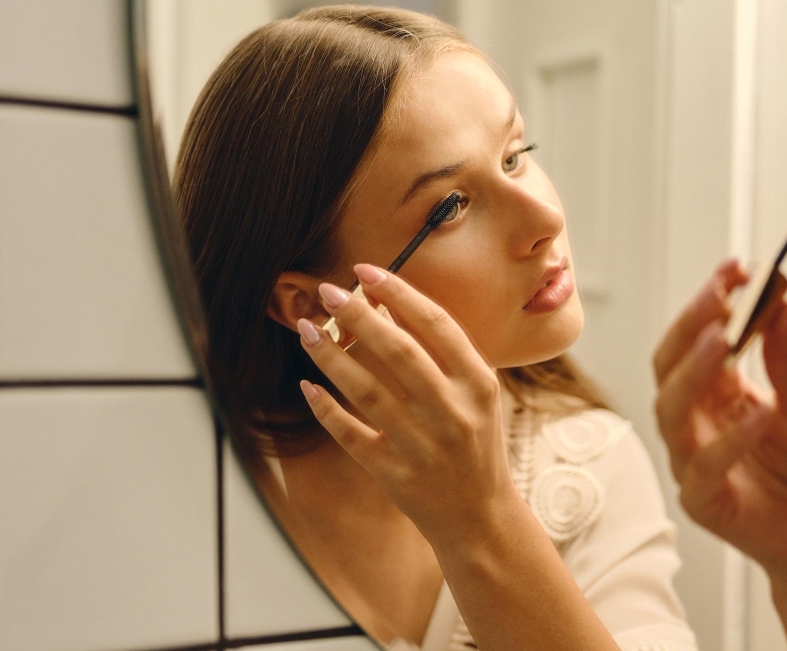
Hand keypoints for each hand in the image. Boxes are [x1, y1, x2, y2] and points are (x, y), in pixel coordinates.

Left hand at [295, 263, 517, 547]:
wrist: (480, 516)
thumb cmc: (475, 443)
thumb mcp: (477, 394)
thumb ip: (443, 353)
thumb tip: (387, 305)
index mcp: (477, 383)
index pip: (436, 324)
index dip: (398, 292)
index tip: (365, 270)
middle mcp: (452, 412)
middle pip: (399, 351)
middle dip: (359, 315)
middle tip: (329, 292)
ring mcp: (423, 445)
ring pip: (367, 390)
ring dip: (332, 356)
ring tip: (308, 329)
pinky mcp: (395, 474)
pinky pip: (351, 435)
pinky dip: (326, 409)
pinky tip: (307, 385)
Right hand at [653, 260, 786, 584]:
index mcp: (714, 389)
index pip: (694, 336)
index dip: (708, 301)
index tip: (736, 268)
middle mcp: (694, 419)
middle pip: (668, 364)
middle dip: (690, 325)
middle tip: (720, 294)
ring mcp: (691, 458)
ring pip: (670, 409)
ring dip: (694, 371)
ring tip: (723, 340)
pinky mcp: (701, 500)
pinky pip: (702, 466)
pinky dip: (729, 440)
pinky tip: (760, 414)